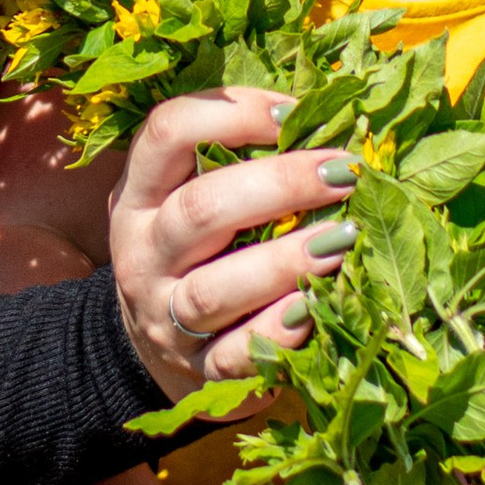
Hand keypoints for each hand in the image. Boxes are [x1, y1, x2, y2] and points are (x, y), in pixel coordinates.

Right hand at [108, 88, 360, 390]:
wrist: (152, 347)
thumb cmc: (194, 251)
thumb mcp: (188, 196)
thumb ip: (235, 160)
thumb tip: (326, 113)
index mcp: (139, 195)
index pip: (167, 132)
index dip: (234, 114)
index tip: (296, 114)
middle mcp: (143, 252)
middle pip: (200, 209)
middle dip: (280, 185)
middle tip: (343, 173)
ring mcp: (165, 316)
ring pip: (215, 289)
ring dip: (285, 261)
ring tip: (344, 238)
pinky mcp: (198, 371)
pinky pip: (236, 356)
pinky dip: (278, 331)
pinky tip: (315, 307)